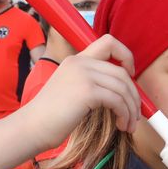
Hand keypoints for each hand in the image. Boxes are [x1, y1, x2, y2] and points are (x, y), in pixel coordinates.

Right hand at [24, 35, 139, 147]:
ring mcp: (83, 75)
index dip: (126, 56)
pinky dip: (124, 114)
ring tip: (129, 125)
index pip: (109, 42)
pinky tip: (121, 125)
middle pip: (122, 71)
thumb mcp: (72, 90)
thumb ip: (92, 82)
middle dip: (134, 95)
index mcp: (77, 60)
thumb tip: (123, 91)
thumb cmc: (52, 116)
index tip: (131, 76)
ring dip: (131, 109)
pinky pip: (117, 100)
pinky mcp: (87, 92)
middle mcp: (80, 62)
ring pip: (123, 87)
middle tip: (135, 114)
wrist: (32, 127)